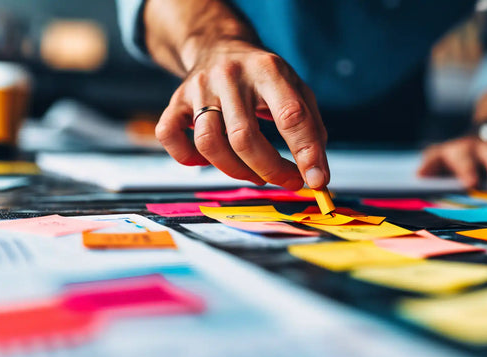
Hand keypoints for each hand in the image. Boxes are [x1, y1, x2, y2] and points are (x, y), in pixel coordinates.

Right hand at [155, 40, 328, 190]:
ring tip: (254, 173)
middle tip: (288, 180)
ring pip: (209, 144)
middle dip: (270, 170)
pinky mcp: (176, 100)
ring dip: (235, 171)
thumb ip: (311, 130)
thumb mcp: (297, 90)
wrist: (220, 46)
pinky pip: (170, 136)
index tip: (316, 181)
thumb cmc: (264, 78)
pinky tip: (207, 160)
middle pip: (244, 138)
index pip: (290, 115)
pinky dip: (187, 158)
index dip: (305, 153)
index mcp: (268, 70)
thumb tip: (317, 175)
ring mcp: (199, 88)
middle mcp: (231, 76)